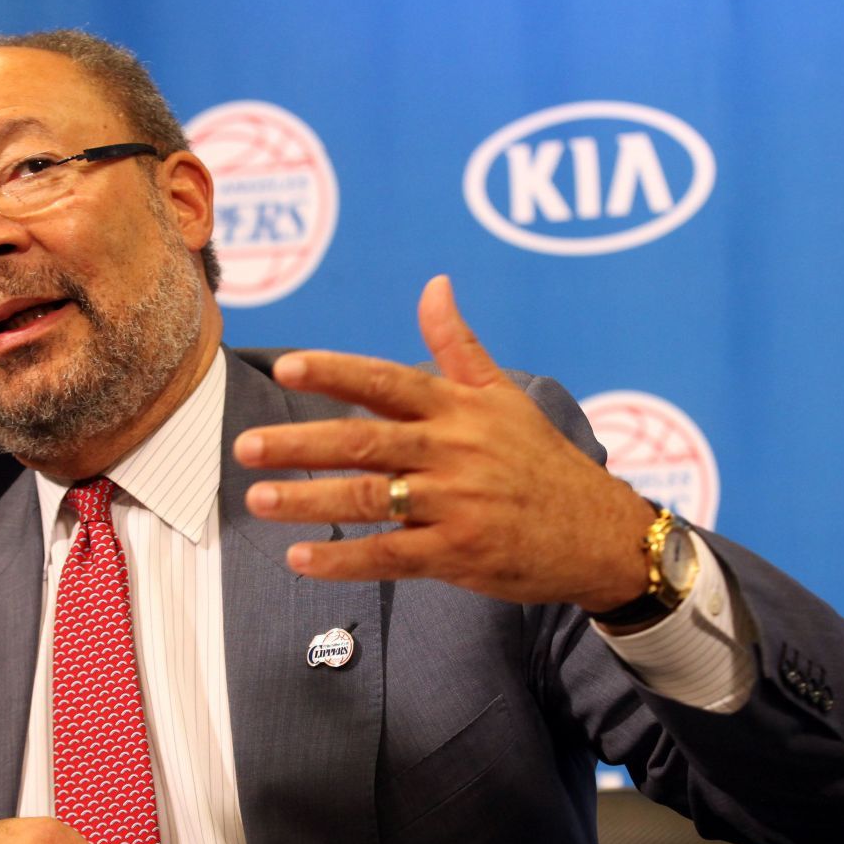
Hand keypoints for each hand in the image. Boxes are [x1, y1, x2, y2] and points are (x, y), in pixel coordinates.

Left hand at [234, 276, 658, 611]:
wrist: (599, 532)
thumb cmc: (541, 460)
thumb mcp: (504, 395)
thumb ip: (458, 344)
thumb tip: (434, 284)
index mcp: (458, 408)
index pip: (387, 381)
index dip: (335, 372)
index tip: (286, 366)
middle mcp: (454, 451)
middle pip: (365, 442)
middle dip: (300, 443)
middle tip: (244, 446)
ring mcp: (456, 504)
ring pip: (371, 500)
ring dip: (309, 500)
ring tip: (257, 499)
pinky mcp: (459, 554)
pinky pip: (391, 557)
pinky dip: (344, 559)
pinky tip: (299, 558)